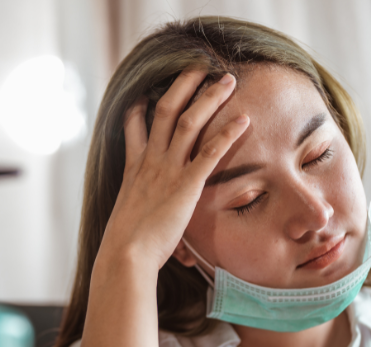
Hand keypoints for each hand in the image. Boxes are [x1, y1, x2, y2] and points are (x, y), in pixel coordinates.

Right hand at [98, 71, 249, 270]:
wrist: (125, 254)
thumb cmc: (126, 248)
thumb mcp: (129, 221)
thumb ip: (142, 214)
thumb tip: (152, 231)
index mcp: (134, 169)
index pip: (133, 126)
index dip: (141, 105)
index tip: (148, 90)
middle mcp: (149, 162)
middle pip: (166, 110)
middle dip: (183, 84)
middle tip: (198, 67)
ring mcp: (167, 170)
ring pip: (189, 121)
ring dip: (209, 97)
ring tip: (227, 79)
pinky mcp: (186, 185)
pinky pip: (210, 152)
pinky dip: (228, 133)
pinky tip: (245, 119)